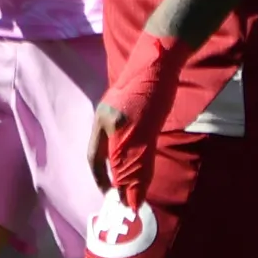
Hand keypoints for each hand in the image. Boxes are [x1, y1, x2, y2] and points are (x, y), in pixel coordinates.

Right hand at [93, 32, 183, 200]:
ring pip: (119, 143)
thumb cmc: (150, 92)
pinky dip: (135, 149)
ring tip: (137, 179)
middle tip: (128, 195)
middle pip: (106, 153)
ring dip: (126, 163)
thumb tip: (130, 196)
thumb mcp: (141, 131)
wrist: (161, 57)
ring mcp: (119, 108)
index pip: (96, 160)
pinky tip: (144, 153)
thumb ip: (135, 163)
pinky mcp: (133, 103)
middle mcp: (106, 116)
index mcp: (102, 123)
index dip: (104, 181)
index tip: (115, 200)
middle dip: (115, 175)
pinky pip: (130, 132)